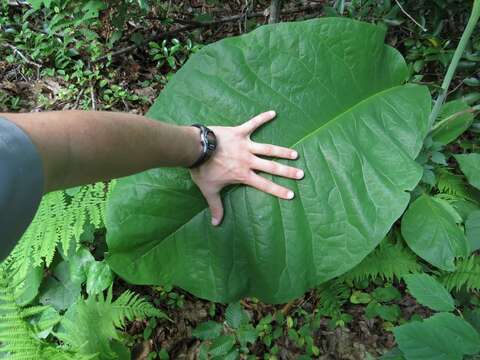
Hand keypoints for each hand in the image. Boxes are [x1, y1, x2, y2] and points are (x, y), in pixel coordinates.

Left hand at [190, 111, 303, 225]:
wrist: (196, 149)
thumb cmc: (202, 170)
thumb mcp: (209, 190)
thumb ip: (215, 207)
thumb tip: (216, 224)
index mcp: (243, 175)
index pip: (264, 185)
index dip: (278, 190)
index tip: (291, 194)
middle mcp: (248, 160)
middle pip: (271, 167)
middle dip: (287, 171)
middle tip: (301, 173)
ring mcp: (245, 145)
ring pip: (268, 148)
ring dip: (282, 150)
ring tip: (295, 153)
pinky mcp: (239, 132)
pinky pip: (253, 123)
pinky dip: (263, 117)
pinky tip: (274, 112)